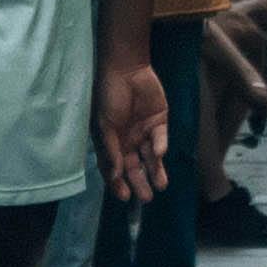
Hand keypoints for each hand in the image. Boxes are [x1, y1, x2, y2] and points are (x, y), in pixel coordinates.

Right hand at [96, 51, 169, 204]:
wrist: (125, 68)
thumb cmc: (108, 96)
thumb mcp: (105, 126)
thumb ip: (112, 151)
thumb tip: (115, 177)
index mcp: (112, 144)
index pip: (115, 170)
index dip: (118, 184)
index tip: (125, 198)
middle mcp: (128, 141)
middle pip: (135, 167)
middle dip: (140, 182)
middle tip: (147, 198)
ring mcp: (144, 131)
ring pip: (151, 157)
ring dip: (156, 171)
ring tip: (161, 186)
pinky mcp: (159, 121)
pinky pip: (160, 138)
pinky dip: (160, 147)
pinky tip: (159, 154)